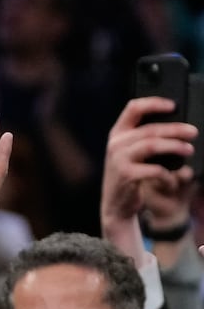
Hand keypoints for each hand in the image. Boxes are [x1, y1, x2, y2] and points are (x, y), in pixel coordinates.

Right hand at [100, 97, 195, 233]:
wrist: (116, 204)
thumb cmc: (129, 175)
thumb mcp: (130, 153)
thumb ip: (143, 138)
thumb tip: (175, 126)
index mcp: (117, 133)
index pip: (133, 108)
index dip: (154, 103)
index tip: (174, 105)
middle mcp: (115, 143)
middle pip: (149, 129)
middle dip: (175, 129)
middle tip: (193, 132)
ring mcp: (119, 159)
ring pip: (152, 145)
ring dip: (175, 146)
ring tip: (189, 149)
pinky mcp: (126, 175)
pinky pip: (154, 169)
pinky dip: (168, 173)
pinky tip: (173, 178)